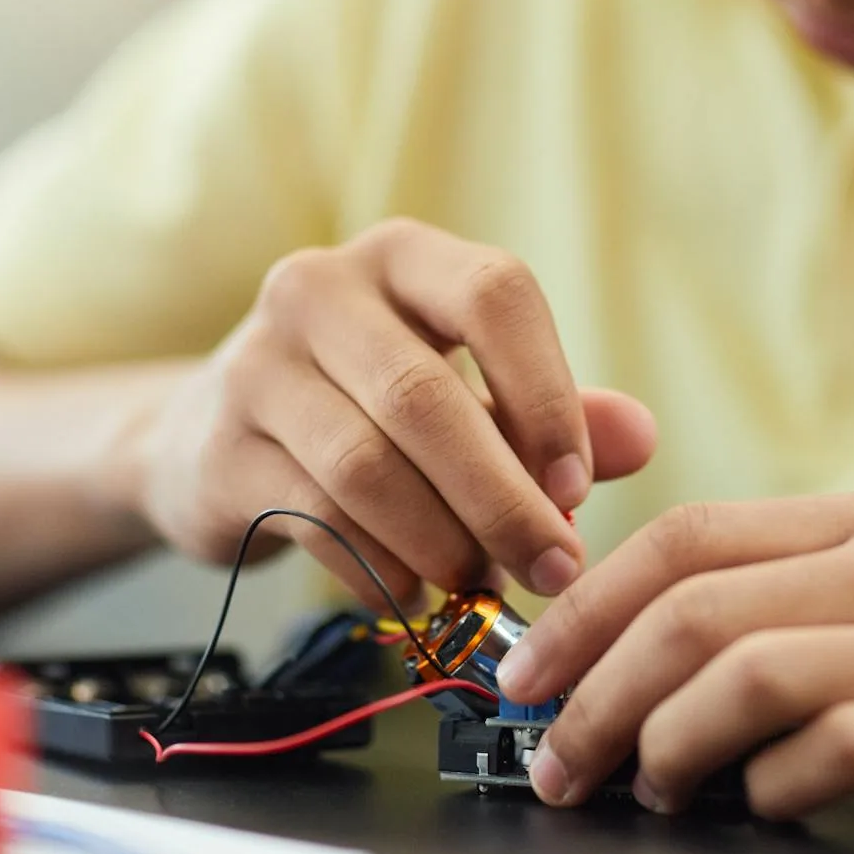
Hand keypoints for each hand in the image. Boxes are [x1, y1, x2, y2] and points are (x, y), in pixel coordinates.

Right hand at [134, 219, 657, 607]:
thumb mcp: (468, 392)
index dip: (546, 394)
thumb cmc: (370, 408)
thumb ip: (552, 413)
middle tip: (552, 568)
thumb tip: (642, 438)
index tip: (576, 487)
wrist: (212, 438)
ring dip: (441, 542)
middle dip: (502, 498)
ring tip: (480, 585)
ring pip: (366, 466)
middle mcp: (318, 290)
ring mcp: (256, 366)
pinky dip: (379, 571)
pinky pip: (315, 520)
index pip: (493, 294)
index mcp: (401, 257)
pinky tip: (415, 596)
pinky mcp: (221, 450)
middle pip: (425, 396)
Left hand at [498, 493, 853, 820]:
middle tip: (551, 756)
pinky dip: (769, 786)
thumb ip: (812, 588)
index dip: (584, 604)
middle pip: (687, 606)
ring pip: (739, 673)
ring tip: (638, 790)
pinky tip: (761, 806)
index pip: (683, 537)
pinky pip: (829, 751)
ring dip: (660, 741)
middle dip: (590, 686)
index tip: (531, 667)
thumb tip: (675, 651)